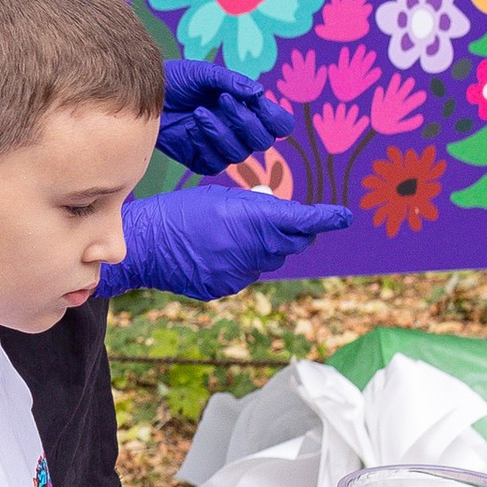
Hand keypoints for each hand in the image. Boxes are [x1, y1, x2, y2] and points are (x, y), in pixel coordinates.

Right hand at [100, 186, 350, 299]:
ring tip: (231, 235)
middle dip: (292, 232)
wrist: (143, 246)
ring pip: (269, 260)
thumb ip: (256, 207)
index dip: (326, 218)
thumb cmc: (179, 212)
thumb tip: (283, 216)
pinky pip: (247, 274)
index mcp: (251, 220)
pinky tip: (217, 252)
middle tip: (279, 221)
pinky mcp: (226, 287)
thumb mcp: (220, 198)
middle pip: (290, 244)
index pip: (301, 220)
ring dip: (263, 248)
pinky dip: (241, 262)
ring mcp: (238, 272)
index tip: (344, 216)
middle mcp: (250, 249)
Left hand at [158, 60, 291, 178]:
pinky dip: (204, 144)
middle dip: (245, 121)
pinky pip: (214, 163)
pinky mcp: (201, 160)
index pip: (280, 125)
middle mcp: (240, 130)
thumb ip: (233, 82)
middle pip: (263, 141)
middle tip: (223, 99)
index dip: (275, 118)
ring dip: (221, 131)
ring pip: (239, 154)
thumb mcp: (204, 74)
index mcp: (249, 109)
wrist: (141, 94)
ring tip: (199, 112)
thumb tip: (259, 93)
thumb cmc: (177, 81)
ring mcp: (221, 147)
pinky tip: (191, 128)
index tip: (256, 101)